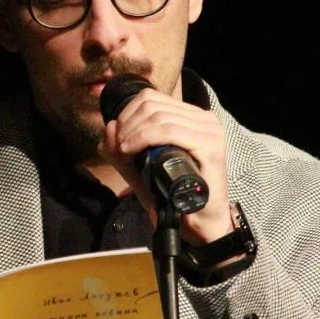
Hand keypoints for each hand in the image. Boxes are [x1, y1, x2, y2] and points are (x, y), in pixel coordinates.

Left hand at [98, 86, 232, 244]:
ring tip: (124, 150)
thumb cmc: (173, 194)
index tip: (117, 137)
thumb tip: (109, 126)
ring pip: (159, 117)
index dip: (126, 113)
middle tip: (118, 146)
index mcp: (191, 116)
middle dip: (127, 123)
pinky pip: (170, 131)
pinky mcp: (210, 145)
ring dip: (133, 132)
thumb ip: (121, 149)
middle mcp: (203, 118)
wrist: (200, 221)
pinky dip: (144, 138)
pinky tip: (131, 149)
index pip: (151, 97)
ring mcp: (209, 130)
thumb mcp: (140, 168)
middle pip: (152, 105)